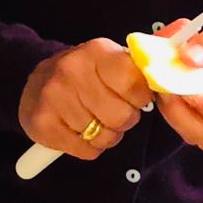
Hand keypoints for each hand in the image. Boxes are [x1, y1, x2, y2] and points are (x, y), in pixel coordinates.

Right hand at [18, 40, 149, 159]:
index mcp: (97, 51)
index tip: (132, 96)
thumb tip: (168, 86)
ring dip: (104, 135)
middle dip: (123, 120)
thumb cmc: (84, 75)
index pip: (134, 83)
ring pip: (104, 137)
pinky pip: (85, 151)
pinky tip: (77, 130)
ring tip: (92, 120)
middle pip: (121, 116)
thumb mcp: (109, 61)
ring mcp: (54, 96)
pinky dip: (87, 147)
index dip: (139, 97)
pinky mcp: (42, 123)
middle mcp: (72, 69)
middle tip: (110, 111)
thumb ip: (136, 72)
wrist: (34, 82)